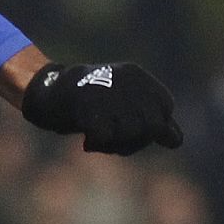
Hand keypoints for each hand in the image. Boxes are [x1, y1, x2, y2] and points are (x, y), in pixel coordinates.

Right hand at [21, 62, 183, 153]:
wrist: (46, 91)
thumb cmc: (89, 103)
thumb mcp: (123, 105)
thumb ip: (151, 120)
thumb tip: (176, 140)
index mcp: (138, 77)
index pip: (165, 109)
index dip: (150, 128)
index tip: (126, 128)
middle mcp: (126, 80)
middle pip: (152, 125)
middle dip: (135, 141)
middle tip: (112, 141)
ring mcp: (107, 91)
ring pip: (130, 133)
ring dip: (114, 146)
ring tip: (97, 140)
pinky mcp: (87, 104)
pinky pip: (105, 136)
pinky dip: (97, 144)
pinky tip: (86, 141)